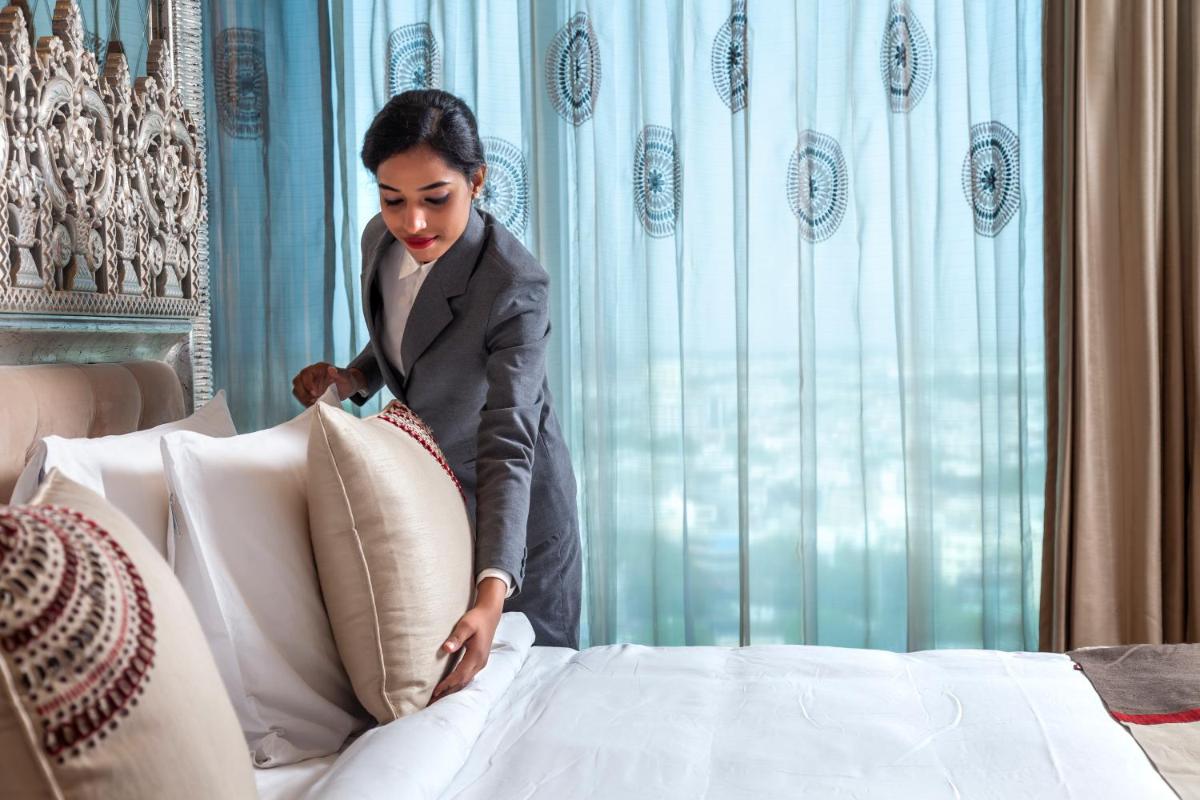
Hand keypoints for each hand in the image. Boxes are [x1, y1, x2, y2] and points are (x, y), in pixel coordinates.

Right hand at [291, 363, 363, 405]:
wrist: (347, 387)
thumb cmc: (346, 380)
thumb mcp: (346, 377)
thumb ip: (339, 373)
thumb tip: (331, 369)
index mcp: (318, 368)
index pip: (306, 373)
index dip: (308, 383)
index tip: (315, 393)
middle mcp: (310, 375)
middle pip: (297, 381)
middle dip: (303, 392)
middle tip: (313, 400)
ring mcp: (307, 384)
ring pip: (296, 390)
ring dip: (303, 398)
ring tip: (314, 403)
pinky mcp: (308, 392)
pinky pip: (300, 397)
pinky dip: (305, 402)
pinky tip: (313, 405)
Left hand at [430, 578, 504, 702]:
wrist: (490, 614)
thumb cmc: (476, 618)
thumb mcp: (466, 625)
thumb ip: (456, 637)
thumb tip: (445, 649)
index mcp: (477, 656)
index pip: (459, 675)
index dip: (447, 685)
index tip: (434, 692)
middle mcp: (480, 663)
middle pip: (463, 683)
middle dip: (448, 693)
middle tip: (433, 703)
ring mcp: (480, 663)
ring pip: (465, 682)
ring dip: (453, 690)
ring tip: (439, 698)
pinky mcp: (479, 661)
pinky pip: (467, 677)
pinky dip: (458, 684)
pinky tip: (449, 688)